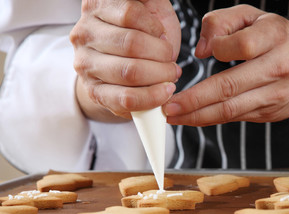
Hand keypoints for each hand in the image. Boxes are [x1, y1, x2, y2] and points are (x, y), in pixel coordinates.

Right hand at [70, 0, 181, 120]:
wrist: (121, 67)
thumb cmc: (140, 35)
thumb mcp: (148, 9)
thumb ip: (148, 3)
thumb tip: (150, 2)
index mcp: (96, 7)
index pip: (130, 13)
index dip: (155, 27)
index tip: (162, 36)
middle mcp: (85, 33)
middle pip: (131, 43)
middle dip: (162, 54)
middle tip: (172, 59)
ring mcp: (86, 64)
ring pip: (130, 71)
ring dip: (160, 75)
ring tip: (170, 74)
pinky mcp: (94, 92)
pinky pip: (127, 98)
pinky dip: (152, 97)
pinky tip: (164, 92)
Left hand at [164, 5, 288, 126]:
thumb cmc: (283, 39)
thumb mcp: (257, 16)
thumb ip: (223, 21)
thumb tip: (201, 51)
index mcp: (276, 37)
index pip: (240, 46)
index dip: (217, 50)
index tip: (203, 54)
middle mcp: (279, 68)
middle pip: (230, 88)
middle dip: (193, 100)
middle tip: (167, 107)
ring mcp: (277, 95)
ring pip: (231, 110)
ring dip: (198, 116)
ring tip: (173, 117)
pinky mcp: (272, 113)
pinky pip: (237, 118)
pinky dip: (212, 119)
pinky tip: (193, 118)